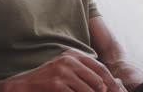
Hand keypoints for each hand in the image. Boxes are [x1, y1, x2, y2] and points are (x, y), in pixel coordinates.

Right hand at [0, 49, 123, 91]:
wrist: (26, 84)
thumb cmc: (48, 78)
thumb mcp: (65, 68)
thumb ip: (83, 71)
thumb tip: (105, 84)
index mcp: (72, 54)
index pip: (99, 66)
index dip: (110, 80)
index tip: (116, 90)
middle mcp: (69, 60)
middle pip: (97, 78)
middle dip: (105, 91)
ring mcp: (63, 72)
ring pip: (89, 90)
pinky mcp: (58, 84)